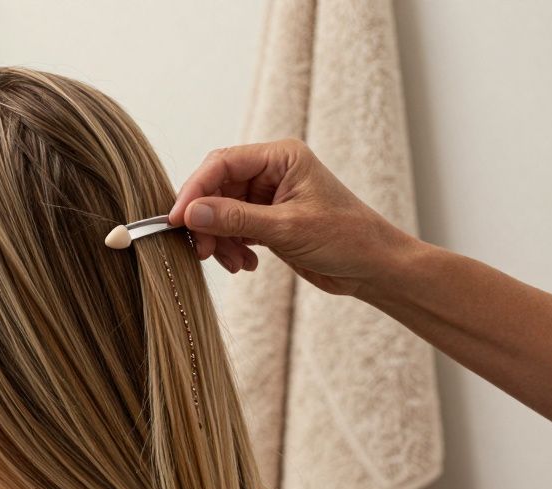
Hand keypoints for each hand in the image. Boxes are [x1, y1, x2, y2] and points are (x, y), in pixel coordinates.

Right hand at [168, 138, 415, 296]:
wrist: (374, 268)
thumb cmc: (347, 238)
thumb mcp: (287, 229)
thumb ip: (236, 219)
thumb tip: (191, 214)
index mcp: (280, 157)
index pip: (222, 163)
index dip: (195, 190)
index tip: (177, 220)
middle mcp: (271, 171)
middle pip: (216, 188)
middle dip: (206, 221)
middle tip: (202, 249)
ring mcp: (268, 196)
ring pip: (220, 212)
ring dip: (219, 240)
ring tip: (233, 262)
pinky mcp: (266, 220)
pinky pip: (232, 229)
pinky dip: (231, 248)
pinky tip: (246, 263)